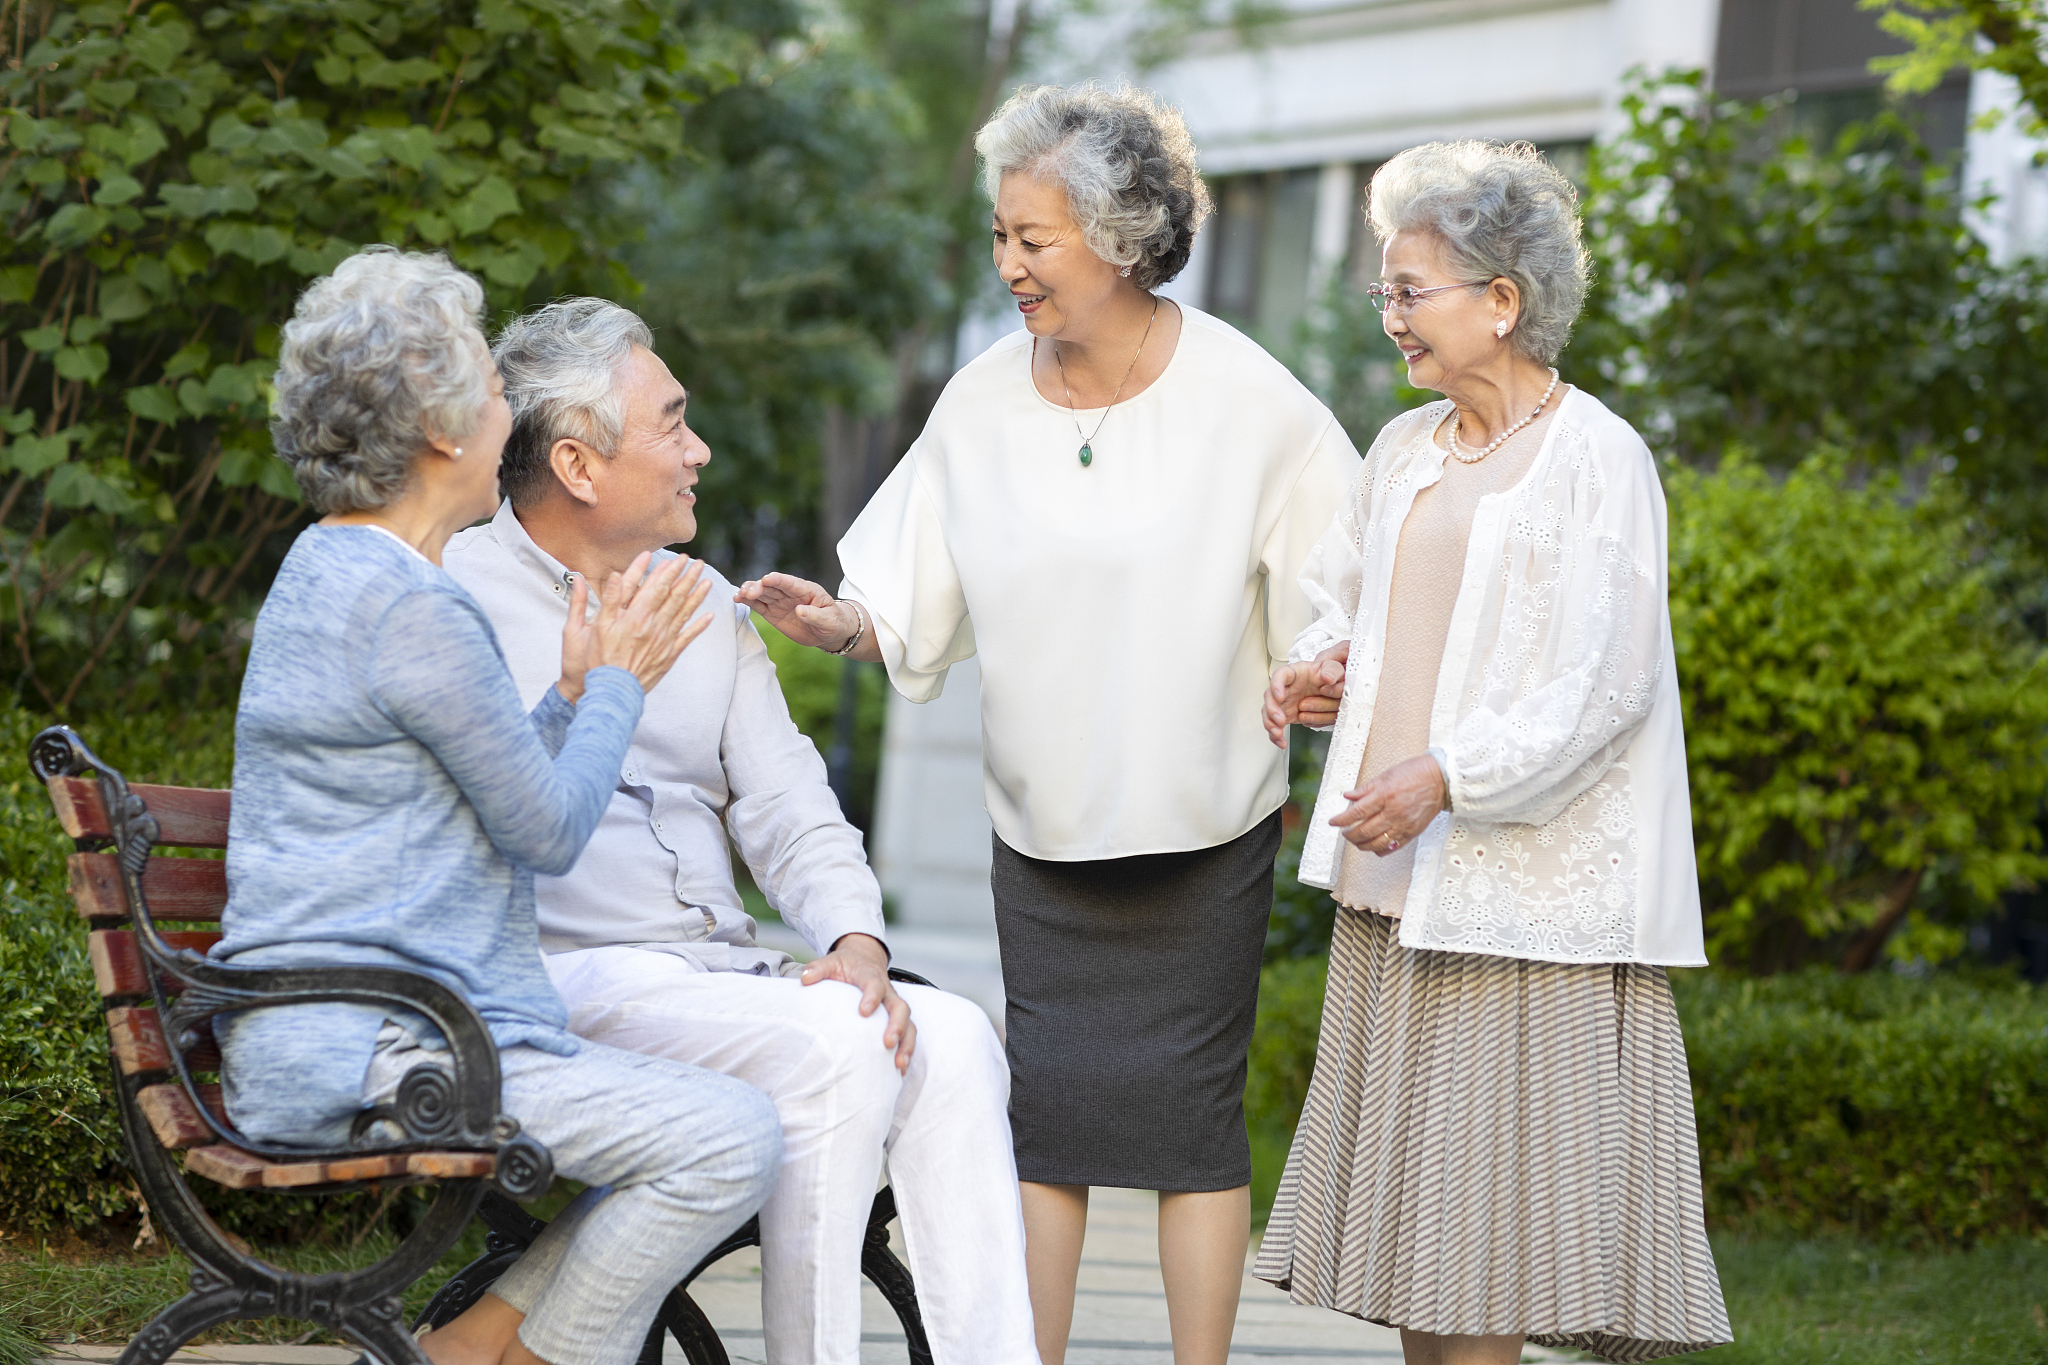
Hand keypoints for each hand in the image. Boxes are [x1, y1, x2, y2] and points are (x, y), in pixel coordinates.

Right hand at [561, 552, 713, 698]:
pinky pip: (687, 638)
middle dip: (687, 578)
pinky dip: (699, 626)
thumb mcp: (598, 626)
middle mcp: (654, 626)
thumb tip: (615, 575)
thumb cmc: (600, 658)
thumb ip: (609, 600)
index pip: (657, 587)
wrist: (614, 690)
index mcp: (636, 616)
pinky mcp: (669, 656)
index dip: (669, 571)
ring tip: (707, 581)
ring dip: (697, 596)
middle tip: (697, 563)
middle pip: (674, 597)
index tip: (679, 559)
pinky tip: (709, 616)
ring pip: (684, 613)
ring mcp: (664, 641)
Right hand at [735, 572, 859, 652]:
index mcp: (806, 589)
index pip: (790, 583)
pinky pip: (758, 605)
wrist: (828, 632)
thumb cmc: (833, 622)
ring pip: (762, 594)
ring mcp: (780, 602)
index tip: (766, 579)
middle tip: (749, 591)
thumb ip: (815, 615)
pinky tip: (737, 599)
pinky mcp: (772, 613)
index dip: (778, 580)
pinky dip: (747, 602)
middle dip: (759, 587)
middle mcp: (790, 593)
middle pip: (772, 587)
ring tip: (739, 594)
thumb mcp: (829, 620)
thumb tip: (800, 611)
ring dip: (750, 592)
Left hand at [799, 932, 915, 1072]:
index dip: (872, 997)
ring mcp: (894, 1006)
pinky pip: (908, 1035)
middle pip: (901, 1007)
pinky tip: (899, 1071)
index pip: (875, 985)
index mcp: (871, 977)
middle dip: (897, 1026)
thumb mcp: (831, 962)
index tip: (863, 1012)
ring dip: (906, 1044)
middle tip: (888, 1043)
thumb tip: (805, 979)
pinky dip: (906, 1052)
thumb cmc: (846, 966)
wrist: (864, 960)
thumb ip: (818, 969)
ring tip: (899, 1064)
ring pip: (910, 1024)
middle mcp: (888, 992)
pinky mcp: (897, 1019)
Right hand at [1264, 641, 1349, 745]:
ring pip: (1268, 712)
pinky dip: (1276, 736)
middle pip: (1270, 696)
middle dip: (1272, 709)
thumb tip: (1326, 679)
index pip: (1280, 675)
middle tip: (1281, 719)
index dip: (1276, 685)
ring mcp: (1283, 702)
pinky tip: (1281, 743)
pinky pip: (1275, 726)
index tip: (1280, 696)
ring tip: (1279, 733)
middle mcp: (1284, 688)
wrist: (1328, 687)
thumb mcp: (1333, 668)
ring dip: (1271, 724)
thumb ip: (1332, 670)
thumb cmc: (1326, 674)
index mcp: (1294, 673)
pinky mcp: (1285, 715)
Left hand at [1331, 752, 1447, 854]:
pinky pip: (1392, 847)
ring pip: (1377, 843)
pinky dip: (1380, 850)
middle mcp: (1393, 812)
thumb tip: (1348, 796)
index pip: (1357, 812)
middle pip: (1364, 831)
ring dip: (1362, 845)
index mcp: (1385, 795)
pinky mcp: (1412, 832)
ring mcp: (1403, 824)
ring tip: (1356, 841)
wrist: (1441, 780)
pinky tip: (1374, 847)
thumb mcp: (1386, 775)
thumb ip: (1365, 789)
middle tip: (1344, 833)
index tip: (1333, 822)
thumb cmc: (1415, 773)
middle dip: (1350, 835)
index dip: (1342, 820)